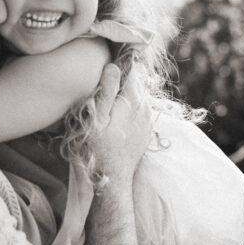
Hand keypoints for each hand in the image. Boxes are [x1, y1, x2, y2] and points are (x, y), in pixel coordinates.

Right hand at [89, 65, 153, 180]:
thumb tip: (113, 66)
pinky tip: (114, 119)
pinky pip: (138, 109)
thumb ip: (106, 92)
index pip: (130, 69)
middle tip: (99, 87)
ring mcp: (148, 118)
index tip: (102, 65)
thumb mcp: (95, 120)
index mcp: (133, 100)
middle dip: (118, 80)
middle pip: (133, 81)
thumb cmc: (97, 150)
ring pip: (136, 95)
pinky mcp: (146, 129)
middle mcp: (146, 106)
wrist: (112, 180)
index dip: (116, 64)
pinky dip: (127, 108)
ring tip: (105, 105)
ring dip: (122, 95)